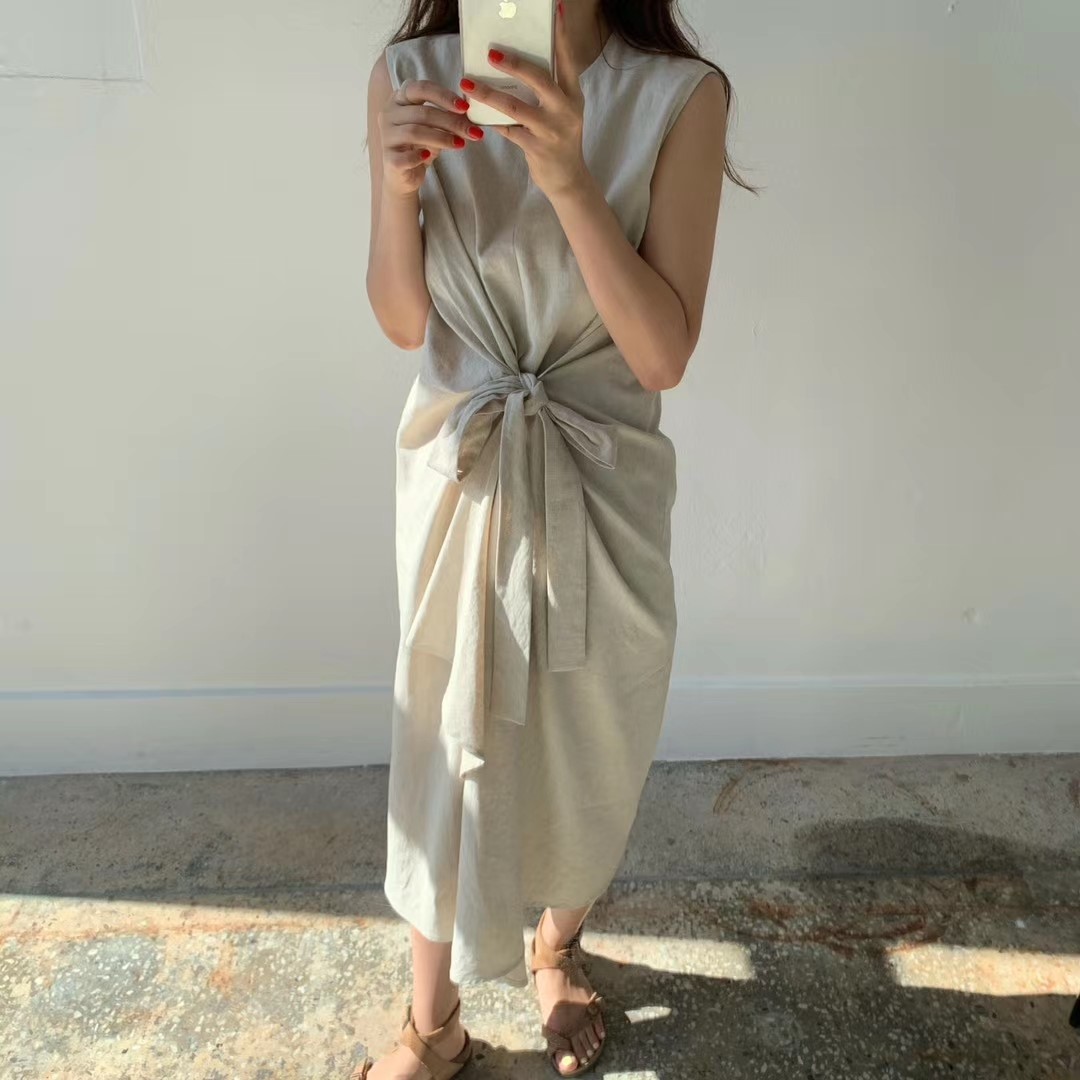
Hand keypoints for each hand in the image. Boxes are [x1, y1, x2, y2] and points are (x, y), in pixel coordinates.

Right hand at [378, 77, 485, 198]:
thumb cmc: (421, 145)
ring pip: (415, 132)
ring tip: (461, 144)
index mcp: (400, 98)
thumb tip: (470, 113)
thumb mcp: (435, 127)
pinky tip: (430, 157)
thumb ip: (448, 117)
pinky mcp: (389, 159)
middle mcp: (389, 113)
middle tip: (472, 132)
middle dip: (451, 122)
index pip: (421, 88)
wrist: (404, 175)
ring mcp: (386, 136)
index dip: (444, 96)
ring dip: (442, 138)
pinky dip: (420, 157)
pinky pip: (406, 156)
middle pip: (422, 113)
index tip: (464, 108)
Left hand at [461, 2, 589, 200]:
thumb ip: (549, 88)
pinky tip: (474, 114)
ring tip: (467, 83)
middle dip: (514, 64)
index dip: (560, 34)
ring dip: (488, 94)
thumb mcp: (562, 110)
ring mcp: (551, 130)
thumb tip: (521, 62)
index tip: (554, 9)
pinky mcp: (537, 148)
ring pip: (515, 107)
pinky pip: (508, 131)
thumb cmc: (560, 139)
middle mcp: (566, 110)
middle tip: (491, 53)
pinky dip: (491, 121)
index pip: (567, 59)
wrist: (568, 180)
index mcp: (573, 95)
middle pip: (539, 79)